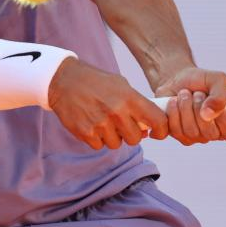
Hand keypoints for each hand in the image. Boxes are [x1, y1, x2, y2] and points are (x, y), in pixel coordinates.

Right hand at [48, 57, 167, 148]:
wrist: (64, 80)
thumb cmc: (96, 82)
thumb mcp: (121, 84)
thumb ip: (137, 104)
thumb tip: (149, 128)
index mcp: (129, 97)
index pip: (157, 121)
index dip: (161, 130)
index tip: (156, 132)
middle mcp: (116, 111)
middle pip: (136, 138)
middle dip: (131, 133)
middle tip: (121, 123)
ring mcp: (100, 123)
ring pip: (117, 144)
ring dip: (112, 136)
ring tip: (103, 121)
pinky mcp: (86, 133)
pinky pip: (99, 146)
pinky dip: (97, 138)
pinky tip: (92, 123)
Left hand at [155, 66, 225, 144]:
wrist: (178, 80)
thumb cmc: (201, 81)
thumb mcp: (217, 79)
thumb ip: (220, 95)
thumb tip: (209, 114)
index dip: (222, 117)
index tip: (211, 98)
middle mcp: (215, 133)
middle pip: (209, 133)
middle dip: (199, 107)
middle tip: (197, 93)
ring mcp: (197, 137)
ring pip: (190, 131)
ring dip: (185, 106)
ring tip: (184, 94)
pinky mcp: (179, 135)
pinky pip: (175, 130)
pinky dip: (173, 111)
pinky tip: (174, 102)